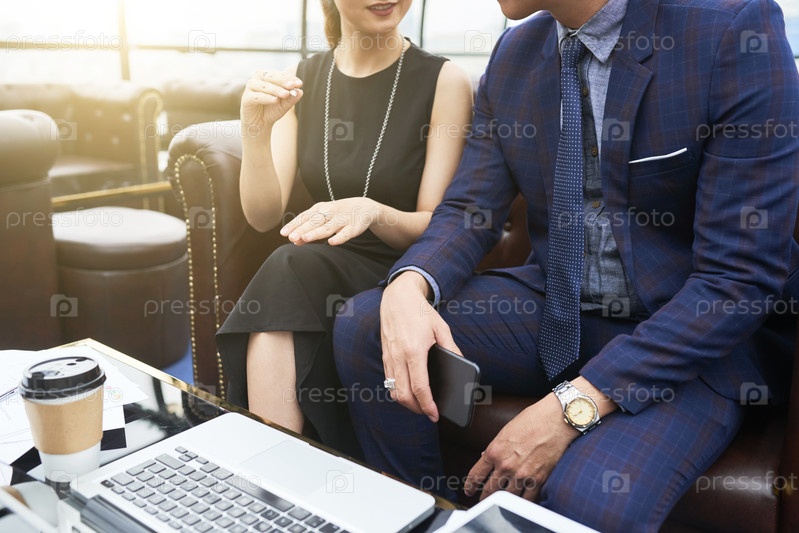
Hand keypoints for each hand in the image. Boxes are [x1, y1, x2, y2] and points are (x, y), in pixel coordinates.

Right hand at [240, 70, 302, 132]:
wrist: (260, 124)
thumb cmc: (272, 110)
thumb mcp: (284, 105)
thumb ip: (291, 98)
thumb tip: (300, 91)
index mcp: (268, 76)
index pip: (280, 75)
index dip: (290, 78)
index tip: (299, 84)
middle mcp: (258, 78)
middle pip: (271, 77)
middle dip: (283, 81)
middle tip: (293, 86)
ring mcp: (251, 87)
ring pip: (264, 86)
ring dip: (276, 89)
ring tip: (286, 94)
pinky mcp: (246, 98)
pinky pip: (257, 96)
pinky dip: (266, 98)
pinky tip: (275, 100)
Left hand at [280, 198, 379, 245]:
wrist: (364, 207)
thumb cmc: (337, 213)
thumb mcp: (322, 217)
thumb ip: (308, 229)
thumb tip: (293, 240)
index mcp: (320, 208)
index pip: (305, 217)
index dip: (294, 225)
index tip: (283, 233)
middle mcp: (330, 212)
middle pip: (314, 222)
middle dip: (303, 229)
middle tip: (292, 237)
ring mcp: (342, 220)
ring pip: (328, 227)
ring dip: (316, 233)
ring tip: (305, 238)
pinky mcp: (353, 227)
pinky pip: (346, 233)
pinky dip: (339, 237)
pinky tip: (332, 243)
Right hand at [379, 272, 460, 421]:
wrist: (397, 298)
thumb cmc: (420, 312)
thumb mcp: (441, 328)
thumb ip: (451, 348)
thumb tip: (461, 365)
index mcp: (414, 351)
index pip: (419, 387)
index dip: (427, 405)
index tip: (435, 415)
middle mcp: (398, 357)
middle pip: (403, 395)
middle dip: (416, 409)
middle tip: (430, 413)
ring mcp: (389, 357)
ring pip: (393, 391)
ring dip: (406, 402)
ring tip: (421, 405)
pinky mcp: (385, 356)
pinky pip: (389, 381)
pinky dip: (398, 391)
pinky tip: (410, 391)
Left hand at [464, 394, 577, 500]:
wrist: (556, 420)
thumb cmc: (533, 420)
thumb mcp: (506, 431)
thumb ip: (495, 447)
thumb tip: (486, 457)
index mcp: (494, 451)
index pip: (476, 475)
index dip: (470, 485)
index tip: (469, 490)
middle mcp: (505, 465)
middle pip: (489, 490)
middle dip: (483, 497)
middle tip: (481, 500)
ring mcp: (522, 475)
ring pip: (506, 497)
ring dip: (501, 501)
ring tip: (499, 503)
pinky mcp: (538, 480)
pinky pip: (527, 499)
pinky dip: (522, 502)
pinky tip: (519, 502)